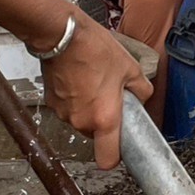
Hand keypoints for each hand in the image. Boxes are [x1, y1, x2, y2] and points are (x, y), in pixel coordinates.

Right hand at [41, 10, 152, 169]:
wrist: (62, 34)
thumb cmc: (94, 49)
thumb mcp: (130, 67)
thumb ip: (141, 89)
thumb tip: (143, 96)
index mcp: (104, 118)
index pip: (107, 159)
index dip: (115, 156)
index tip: (120, 146)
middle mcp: (81, 121)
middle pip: (95, 135)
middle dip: (104, 121)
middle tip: (111, 97)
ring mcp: (64, 113)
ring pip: (81, 120)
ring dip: (88, 108)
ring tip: (95, 82)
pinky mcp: (51, 102)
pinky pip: (68, 108)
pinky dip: (75, 98)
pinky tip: (81, 78)